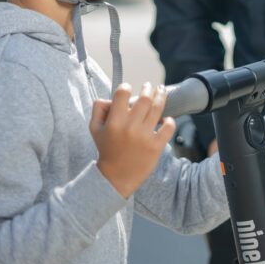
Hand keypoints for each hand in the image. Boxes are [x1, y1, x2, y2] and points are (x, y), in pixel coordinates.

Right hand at [91, 82, 176, 197]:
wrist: (115, 177)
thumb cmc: (106, 150)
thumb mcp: (95, 129)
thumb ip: (98, 109)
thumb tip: (110, 97)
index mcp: (114, 122)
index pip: (123, 94)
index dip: (126, 87)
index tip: (128, 89)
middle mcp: (130, 127)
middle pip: (144, 98)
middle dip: (148, 88)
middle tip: (149, 86)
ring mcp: (145, 136)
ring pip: (157, 109)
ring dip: (161, 96)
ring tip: (162, 91)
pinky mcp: (156, 146)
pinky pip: (168, 127)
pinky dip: (169, 120)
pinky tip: (166, 119)